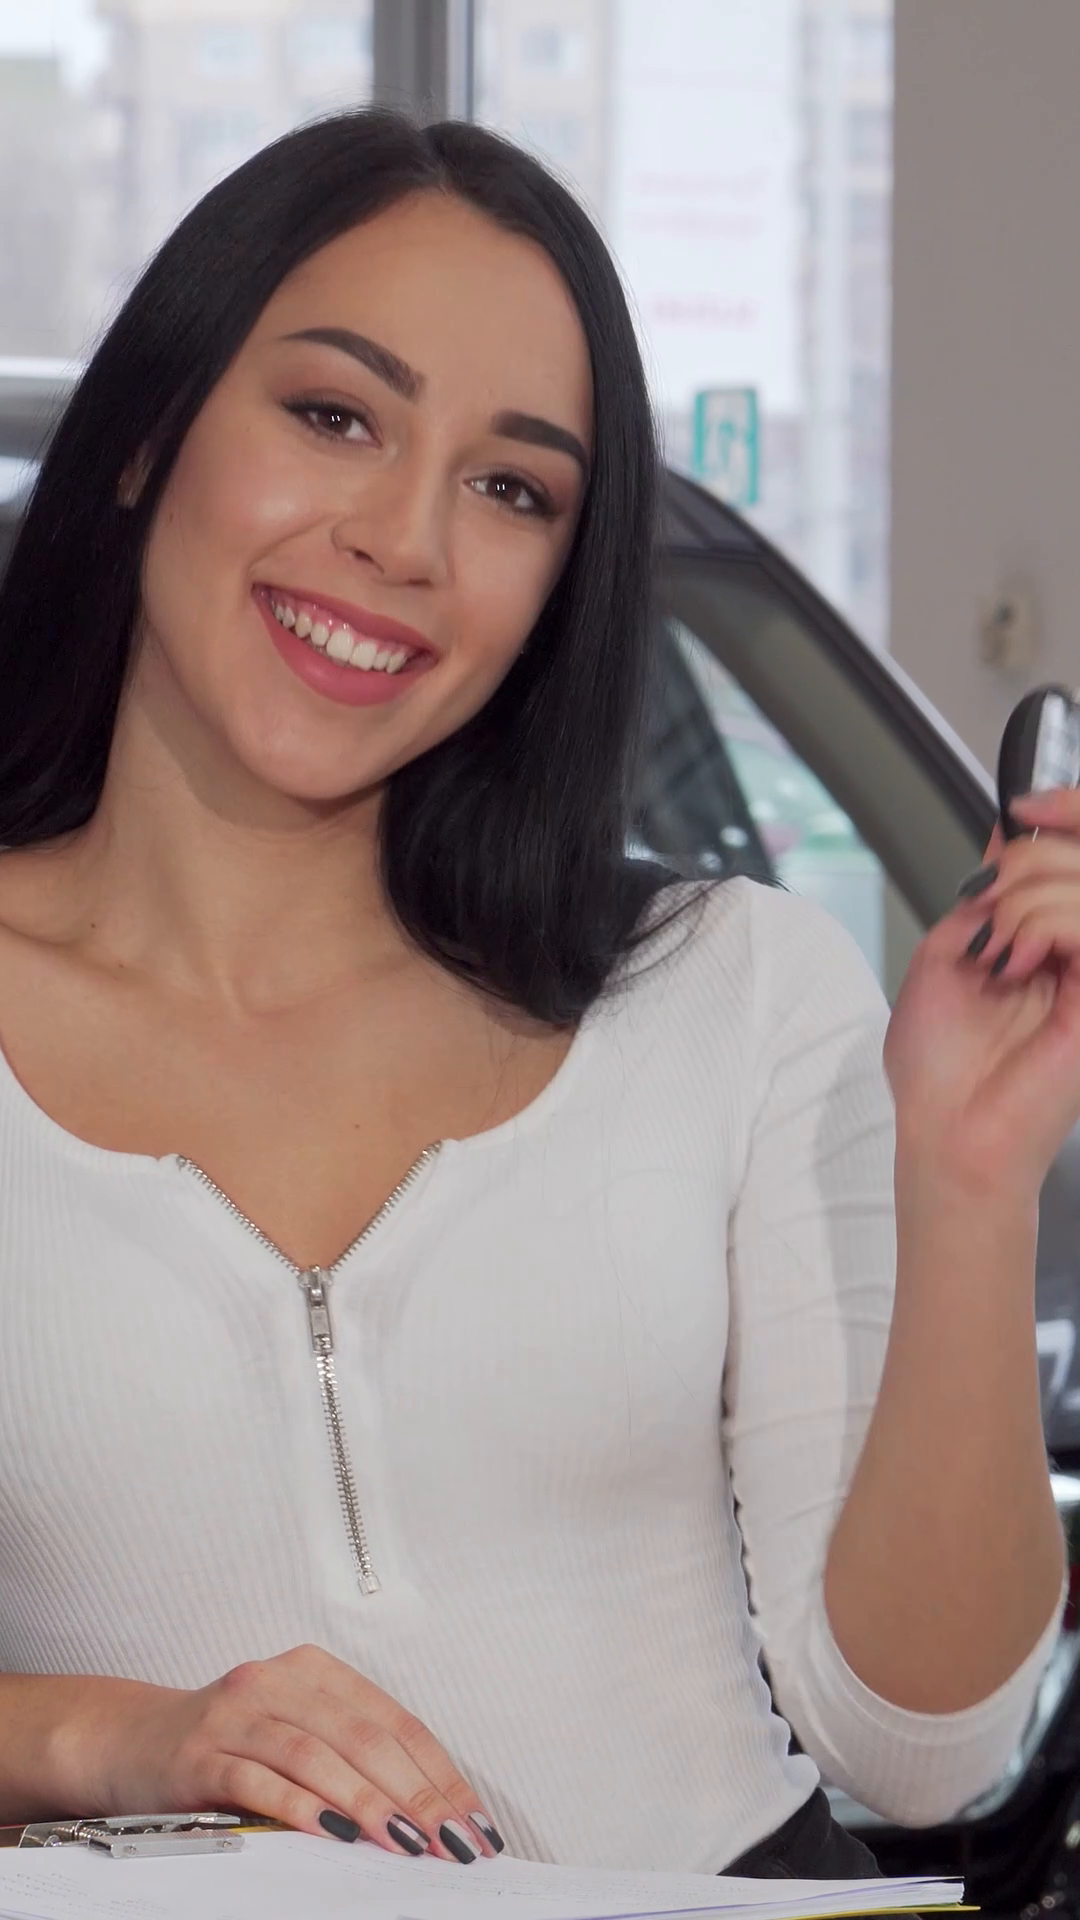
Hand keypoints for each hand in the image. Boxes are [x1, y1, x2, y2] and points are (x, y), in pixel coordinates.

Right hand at [84, 1645, 502, 1862]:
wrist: (132, 1741)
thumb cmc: (228, 1743)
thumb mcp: (294, 1731)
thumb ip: (350, 1756)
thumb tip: (428, 1813)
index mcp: (315, 1670)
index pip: (396, 1721)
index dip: (440, 1773)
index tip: (473, 1821)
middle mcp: (279, 1680)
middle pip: (365, 1737)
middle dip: (418, 1793)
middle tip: (452, 1841)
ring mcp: (239, 1713)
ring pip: (319, 1755)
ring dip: (370, 1803)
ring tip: (407, 1841)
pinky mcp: (202, 1753)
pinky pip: (262, 1779)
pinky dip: (303, 1807)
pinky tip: (335, 1833)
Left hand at [885, 786, 1079, 1198]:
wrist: (946, 1133)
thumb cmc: (940, 1070)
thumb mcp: (944, 955)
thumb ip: (984, 895)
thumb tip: (1007, 835)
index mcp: (1046, 938)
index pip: (1072, 856)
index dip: (1062, 814)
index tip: (1022, 808)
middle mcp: (1076, 952)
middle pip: (1077, 856)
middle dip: (1026, 864)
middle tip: (990, 915)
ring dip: (1027, 901)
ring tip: (1000, 953)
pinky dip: (1044, 924)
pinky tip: (1018, 963)